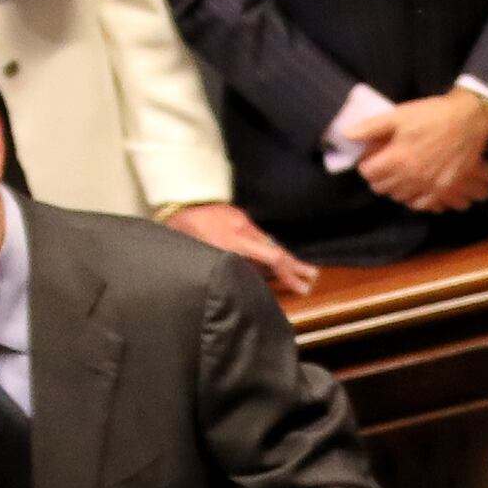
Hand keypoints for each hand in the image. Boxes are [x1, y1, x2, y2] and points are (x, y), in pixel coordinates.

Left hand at [160, 198, 316, 301]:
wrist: (176, 202)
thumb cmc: (182, 231)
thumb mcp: (199, 251)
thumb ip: (223, 265)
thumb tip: (246, 280)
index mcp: (234, 238)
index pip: (270, 255)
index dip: (288, 272)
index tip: (302, 285)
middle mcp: (243, 227)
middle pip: (275, 249)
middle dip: (294, 266)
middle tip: (312, 278)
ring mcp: (241, 220)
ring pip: (267, 242)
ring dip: (283, 259)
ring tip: (302, 271)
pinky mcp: (237, 217)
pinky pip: (257, 237)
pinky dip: (269, 249)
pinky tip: (275, 260)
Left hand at [349, 89, 487, 211]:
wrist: (469, 119)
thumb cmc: (432, 115)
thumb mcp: (399, 114)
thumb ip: (371, 127)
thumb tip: (347, 134)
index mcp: (396, 159)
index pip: (368, 173)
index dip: (366, 164)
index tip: (371, 156)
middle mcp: (410, 178)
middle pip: (382, 188)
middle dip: (379, 177)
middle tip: (384, 164)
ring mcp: (428, 186)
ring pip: (400, 198)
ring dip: (395, 188)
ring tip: (399, 174)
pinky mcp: (444, 190)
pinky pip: (422, 204)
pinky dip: (414, 198)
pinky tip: (415, 187)